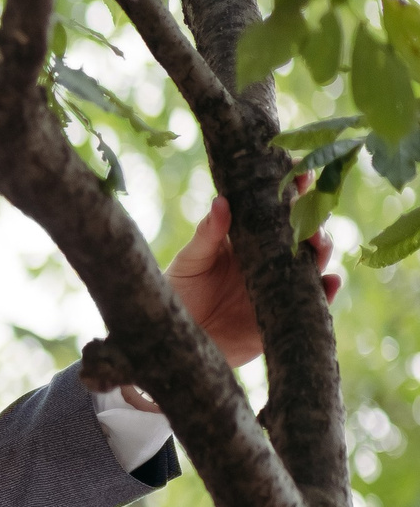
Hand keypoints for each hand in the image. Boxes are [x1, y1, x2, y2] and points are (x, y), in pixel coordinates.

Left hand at [167, 187, 340, 370]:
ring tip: (318, 243)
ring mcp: (282, 284)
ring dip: (322, 250)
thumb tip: (221, 200)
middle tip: (311, 209)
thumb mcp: (190, 261)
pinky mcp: (287, 313)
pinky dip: (327, 292)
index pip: (277, 208)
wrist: (177, 334)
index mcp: (249, 237)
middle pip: (303, 231)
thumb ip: (207, 234)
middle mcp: (272, 258)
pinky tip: (330, 282)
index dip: (294, 188)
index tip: (301, 172)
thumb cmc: (180, 292)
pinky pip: (315, 302)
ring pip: (314, 262)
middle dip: (313, 218)